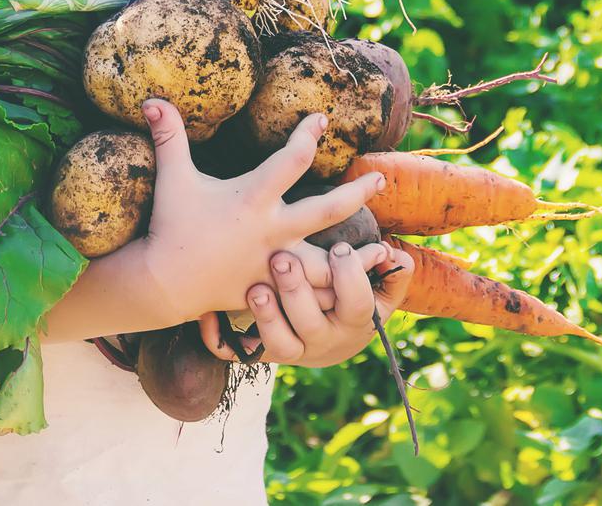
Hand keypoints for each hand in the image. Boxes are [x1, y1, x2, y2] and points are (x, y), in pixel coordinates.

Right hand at [135, 98, 385, 324]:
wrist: (165, 283)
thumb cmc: (171, 225)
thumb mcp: (173, 178)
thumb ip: (168, 137)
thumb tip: (152, 99)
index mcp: (253, 198)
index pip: (292, 159)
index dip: (309, 134)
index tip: (321, 119)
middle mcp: (272, 230)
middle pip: (329, 209)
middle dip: (358, 192)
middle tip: (380, 178)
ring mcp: (276, 263)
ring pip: (330, 262)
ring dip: (358, 257)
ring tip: (385, 250)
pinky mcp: (274, 289)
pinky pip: (311, 294)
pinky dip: (335, 293)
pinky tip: (354, 289)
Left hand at [198, 240, 415, 366]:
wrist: (325, 341)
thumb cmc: (349, 301)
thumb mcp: (377, 292)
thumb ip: (392, 275)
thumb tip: (396, 257)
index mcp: (352, 322)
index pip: (357, 305)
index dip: (350, 278)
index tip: (338, 248)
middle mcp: (320, 341)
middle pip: (310, 324)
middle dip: (297, 293)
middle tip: (283, 259)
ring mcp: (288, 349)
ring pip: (277, 343)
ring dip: (265, 316)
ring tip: (254, 288)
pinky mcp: (257, 353)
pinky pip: (234, 353)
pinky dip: (217, 337)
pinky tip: (205, 314)